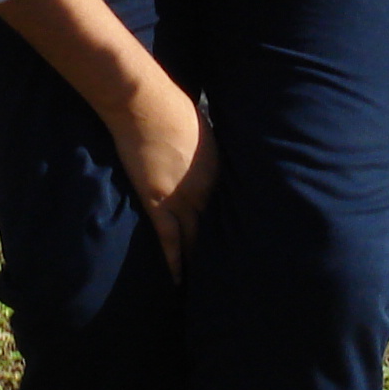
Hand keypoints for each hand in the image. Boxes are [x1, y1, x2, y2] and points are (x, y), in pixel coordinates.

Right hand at [106, 71, 218, 279]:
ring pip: (196, 238)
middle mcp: (206, 191)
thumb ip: (209, 153)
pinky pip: (168, 240)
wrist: (145, 105)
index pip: (231, 209)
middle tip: (234, 274)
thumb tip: (209, 160)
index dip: (235, 227)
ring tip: (209, 285)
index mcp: (220, 172)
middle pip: (218, 228)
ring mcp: (181, 199)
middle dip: (225, 250)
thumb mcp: (204, 131)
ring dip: (201, 260)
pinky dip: (174, 261)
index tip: (243, 243)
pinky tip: (179, 280)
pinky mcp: (157, 202)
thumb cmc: (174, 107)